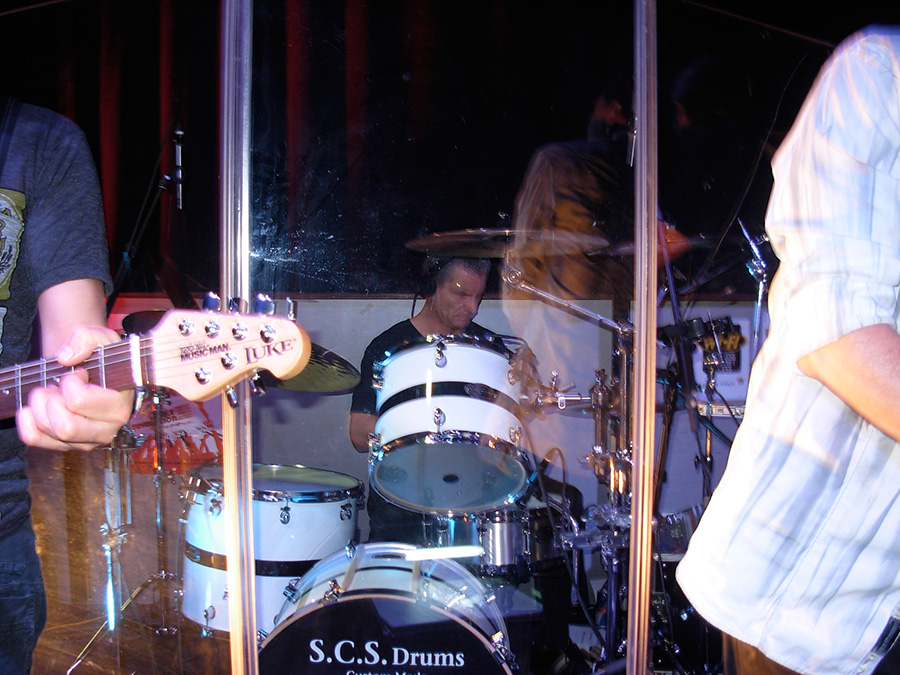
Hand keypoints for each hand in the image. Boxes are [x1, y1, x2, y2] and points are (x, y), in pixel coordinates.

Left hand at [16, 326, 133, 450]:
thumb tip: (65, 357)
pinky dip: (27, 421)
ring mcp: (86, 441)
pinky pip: (34, 439)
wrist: (95, 373)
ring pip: (49, 431)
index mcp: (119, 406)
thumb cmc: (101, 358)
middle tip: (56, 385)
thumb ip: (87, 338)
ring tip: (50, 393)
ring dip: (40, 406)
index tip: (78, 373)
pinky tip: (35, 407)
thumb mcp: (101, 338)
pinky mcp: (67, 446)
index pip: (80, 402)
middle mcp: (107, 429)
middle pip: (65, 426)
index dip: (70, 383)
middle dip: (51, 400)